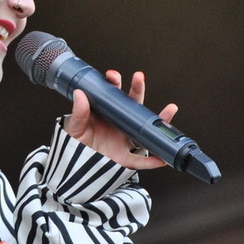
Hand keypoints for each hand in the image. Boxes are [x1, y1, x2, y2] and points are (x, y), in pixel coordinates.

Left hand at [64, 70, 178, 169]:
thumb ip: (78, 113)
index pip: (112, 95)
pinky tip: (162, 157)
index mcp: (104, 114)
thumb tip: (80, 94)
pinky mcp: (123, 159)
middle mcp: (117, 125)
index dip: (114, 83)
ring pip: (145, 130)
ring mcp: (123, 141)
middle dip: (137, 90)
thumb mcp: (74, 128)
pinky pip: (140, 161)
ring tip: (170, 109)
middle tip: (139, 77)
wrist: (73, 168)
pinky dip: (152, 161)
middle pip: (132, 105)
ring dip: (159, 120)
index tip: (112, 76)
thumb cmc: (75, 145)